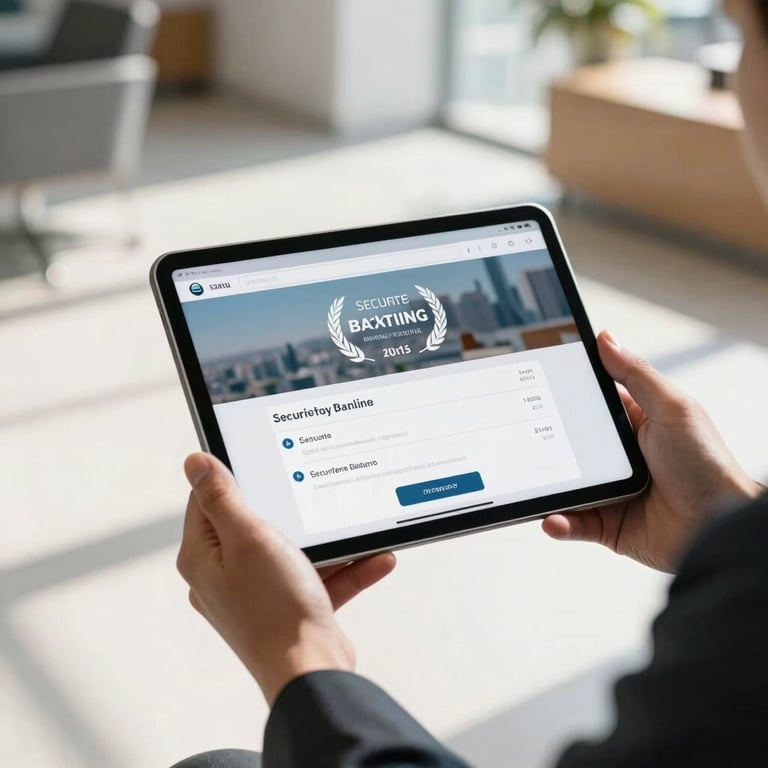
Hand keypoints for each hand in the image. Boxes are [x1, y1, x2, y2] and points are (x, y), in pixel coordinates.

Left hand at [177, 452, 395, 704]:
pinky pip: (318, 578)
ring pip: (292, 551)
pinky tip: (376, 557)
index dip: (232, 476)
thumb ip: (222, 498)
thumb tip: (195, 462)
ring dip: (328, 541)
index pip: (207, 501)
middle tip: (310, 488)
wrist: (311, 672)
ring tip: (353, 526)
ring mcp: (258, 595)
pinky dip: (345, 567)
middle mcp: (226, 577)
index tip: (261, 460)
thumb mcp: (249, 537)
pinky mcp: (289, 609)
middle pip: (252, 524)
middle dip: (288, 508)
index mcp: (204, 558)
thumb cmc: (275, 607)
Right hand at [543, 331, 763, 572]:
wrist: (719, 527)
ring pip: (566, 487)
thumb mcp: (672, 408)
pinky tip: (553, 518)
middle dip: (547, 446)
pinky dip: (559, 522)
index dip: (564, 398)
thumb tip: (605, 339)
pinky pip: (573, 523)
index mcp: (633, 426)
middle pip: (569, 447)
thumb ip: (636, 373)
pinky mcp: (608, 526)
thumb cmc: (708, 465)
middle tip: (523, 440)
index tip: (536, 389)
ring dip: (548, 488)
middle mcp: (618, 459)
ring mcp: (610, 492)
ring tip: (535, 486)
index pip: (590, 407)